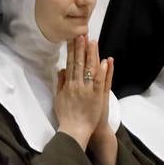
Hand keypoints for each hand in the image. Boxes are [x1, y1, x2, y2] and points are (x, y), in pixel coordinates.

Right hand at [54, 35, 109, 149]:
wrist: (74, 131)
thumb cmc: (66, 116)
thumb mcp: (58, 99)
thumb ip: (60, 83)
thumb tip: (61, 70)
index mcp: (68, 85)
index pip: (70, 63)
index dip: (71, 50)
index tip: (72, 38)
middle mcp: (77, 85)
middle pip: (79, 63)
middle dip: (81, 47)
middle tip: (82, 33)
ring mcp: (87, 91)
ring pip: (90, 69)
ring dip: (92, 54)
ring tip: (93, 41)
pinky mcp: (97, 97)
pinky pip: (100, 81)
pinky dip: (103, 71)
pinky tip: (105, 60)